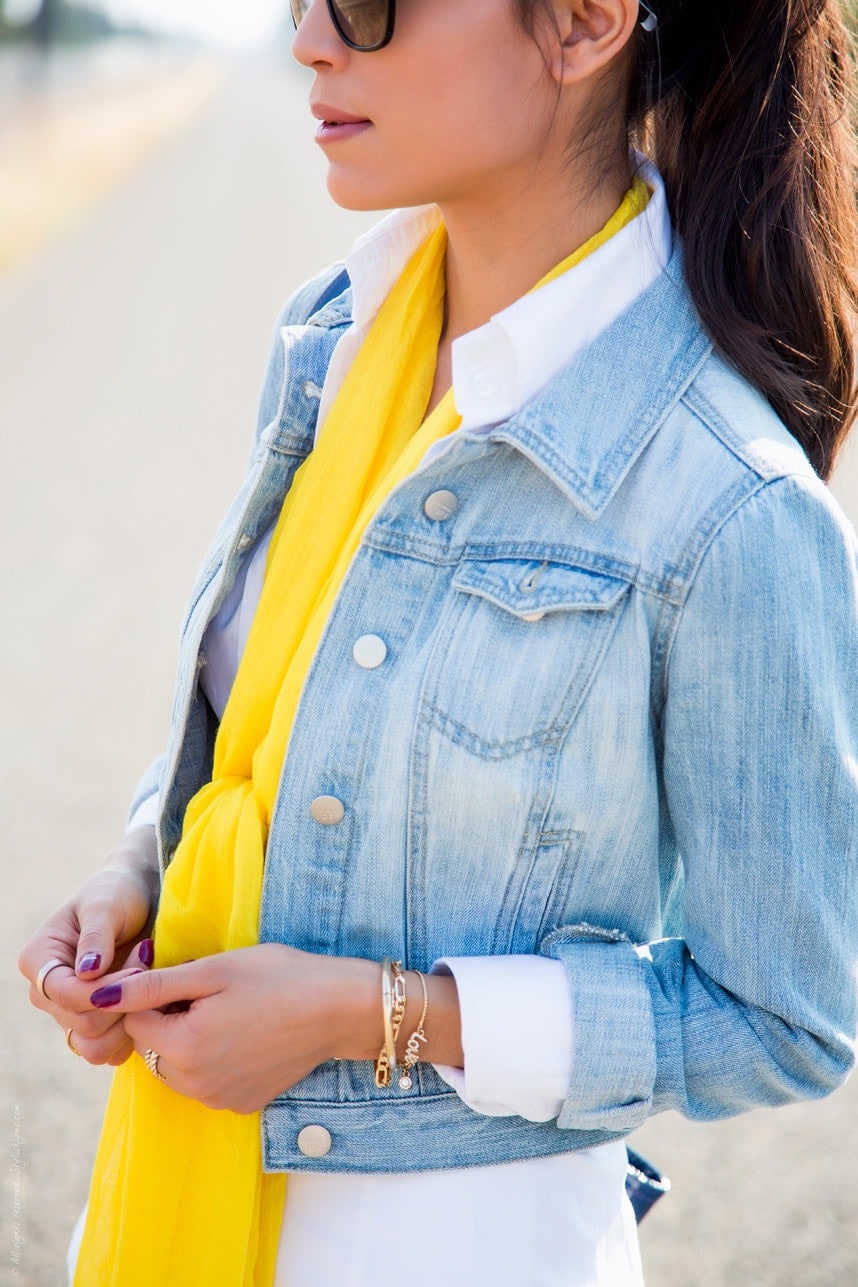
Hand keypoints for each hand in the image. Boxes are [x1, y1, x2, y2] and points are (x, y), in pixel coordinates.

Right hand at [18, 825, 160, 1065]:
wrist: (138, 897)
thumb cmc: (117, 893)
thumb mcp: (106, 905)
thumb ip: (96, 937)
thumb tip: (86, 972)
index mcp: (39, 961)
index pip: (65, 995)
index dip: (105, 990)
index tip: (139, 968)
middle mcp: (47, 993)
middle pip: (82, 1025)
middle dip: (124, 1000)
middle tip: (148, 965)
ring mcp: (69, 1013)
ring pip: (94, 1048)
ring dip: (130, 1021)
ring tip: (149, 983)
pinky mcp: (95, 1025)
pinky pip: (110, 1051)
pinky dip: (134, 1034)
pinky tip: (150, 1000)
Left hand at [87, 945, 381, 1112]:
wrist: (338, 1009)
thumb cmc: (278, 978)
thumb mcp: (213, 970)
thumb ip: (153, 985)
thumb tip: (98, 995)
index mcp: (184, 1046)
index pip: (134, 1020)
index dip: (154, 992)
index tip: (185, 974)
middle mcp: (195, 1084)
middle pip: (153, 1047)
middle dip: (168, 1019)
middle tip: (209, 991)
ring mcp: (219, 1100)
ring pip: (176, 1067)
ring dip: (187, 1040)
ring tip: (228, 1010)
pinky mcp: (241, 1105)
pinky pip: (205, 1082)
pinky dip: (212, 1060)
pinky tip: (244, 1034)